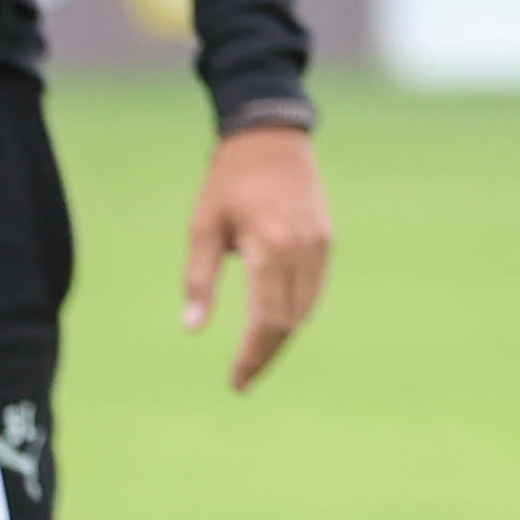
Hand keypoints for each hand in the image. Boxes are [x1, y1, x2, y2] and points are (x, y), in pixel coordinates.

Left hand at [185, 125, 333, 391]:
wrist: (272, 136)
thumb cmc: (228, 180)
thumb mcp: (203, 227)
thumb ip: (200, 279)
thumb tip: (193, 328)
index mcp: (270, 248)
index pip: (266, 320)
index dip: (252, 356)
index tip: (236, 382)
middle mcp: (302, 251)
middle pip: (290, 322)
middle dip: (266, 354)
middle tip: (243, 379)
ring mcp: (320, 244)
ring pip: (306, 309)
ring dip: (282, 337)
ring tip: (256, 357)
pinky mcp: (326, 238)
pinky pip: (314, 288)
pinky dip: (296, 313)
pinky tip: (276, 323)